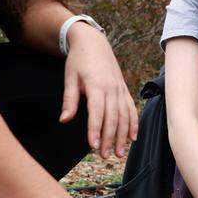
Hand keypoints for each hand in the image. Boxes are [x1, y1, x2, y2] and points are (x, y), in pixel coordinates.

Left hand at [59, 21, 137, 158]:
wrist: (94, 42)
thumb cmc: (79, 60)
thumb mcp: (70, 78)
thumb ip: (69, 100)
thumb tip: (64, 120)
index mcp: (96, 85)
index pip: (96, 112)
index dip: (95, 130)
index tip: (93, 146)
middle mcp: (111, 88)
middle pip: (112, 118)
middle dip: (109, 138)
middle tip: (104, 155)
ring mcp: (120, 89)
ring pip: (124, 115)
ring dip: (122, 135)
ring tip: (118, 152)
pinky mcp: (124, 89)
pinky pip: (131, 108)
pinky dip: (133, 123)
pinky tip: (132, 137)